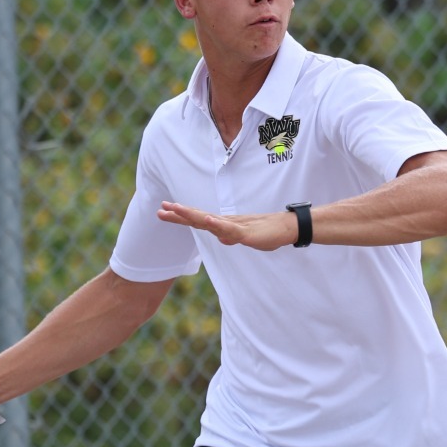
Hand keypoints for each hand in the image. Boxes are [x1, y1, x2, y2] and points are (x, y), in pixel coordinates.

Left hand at [157, 201, 296, 250]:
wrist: (285, 228)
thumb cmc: (265, 232)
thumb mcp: (244, 237)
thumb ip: (231, 236)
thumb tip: (221, 238)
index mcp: (223, 224)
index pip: (197, 219)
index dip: (180, 216)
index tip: (163, 211)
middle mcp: (225, 222)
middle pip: (198, 217)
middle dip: (179, 213)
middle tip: (161, 208)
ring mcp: (234, 226)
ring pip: (209, 220)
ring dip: (192, 214)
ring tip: (176, 209)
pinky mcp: (245, 232)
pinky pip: (229, 228)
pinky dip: (217, 223)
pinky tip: (207, 220)